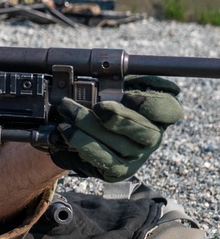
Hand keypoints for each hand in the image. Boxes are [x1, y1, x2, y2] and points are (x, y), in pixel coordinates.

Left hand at [51, 75, 182, 181]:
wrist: (77, 131)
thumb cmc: (101, 104)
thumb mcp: (114, 86)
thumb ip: (121, 77)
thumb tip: (120, 67)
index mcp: (157, 114)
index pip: (171, 110)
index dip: (152, 104)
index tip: (129, 95)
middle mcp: (152, 137)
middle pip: (146, 131)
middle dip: (119, 117)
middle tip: (98, 106)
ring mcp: (137, 156)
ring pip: (119, 143)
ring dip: (89, 125)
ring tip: (68, 110)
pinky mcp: (118, 170)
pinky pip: (103, 159)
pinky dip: (82, 142)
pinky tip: (66, 130)